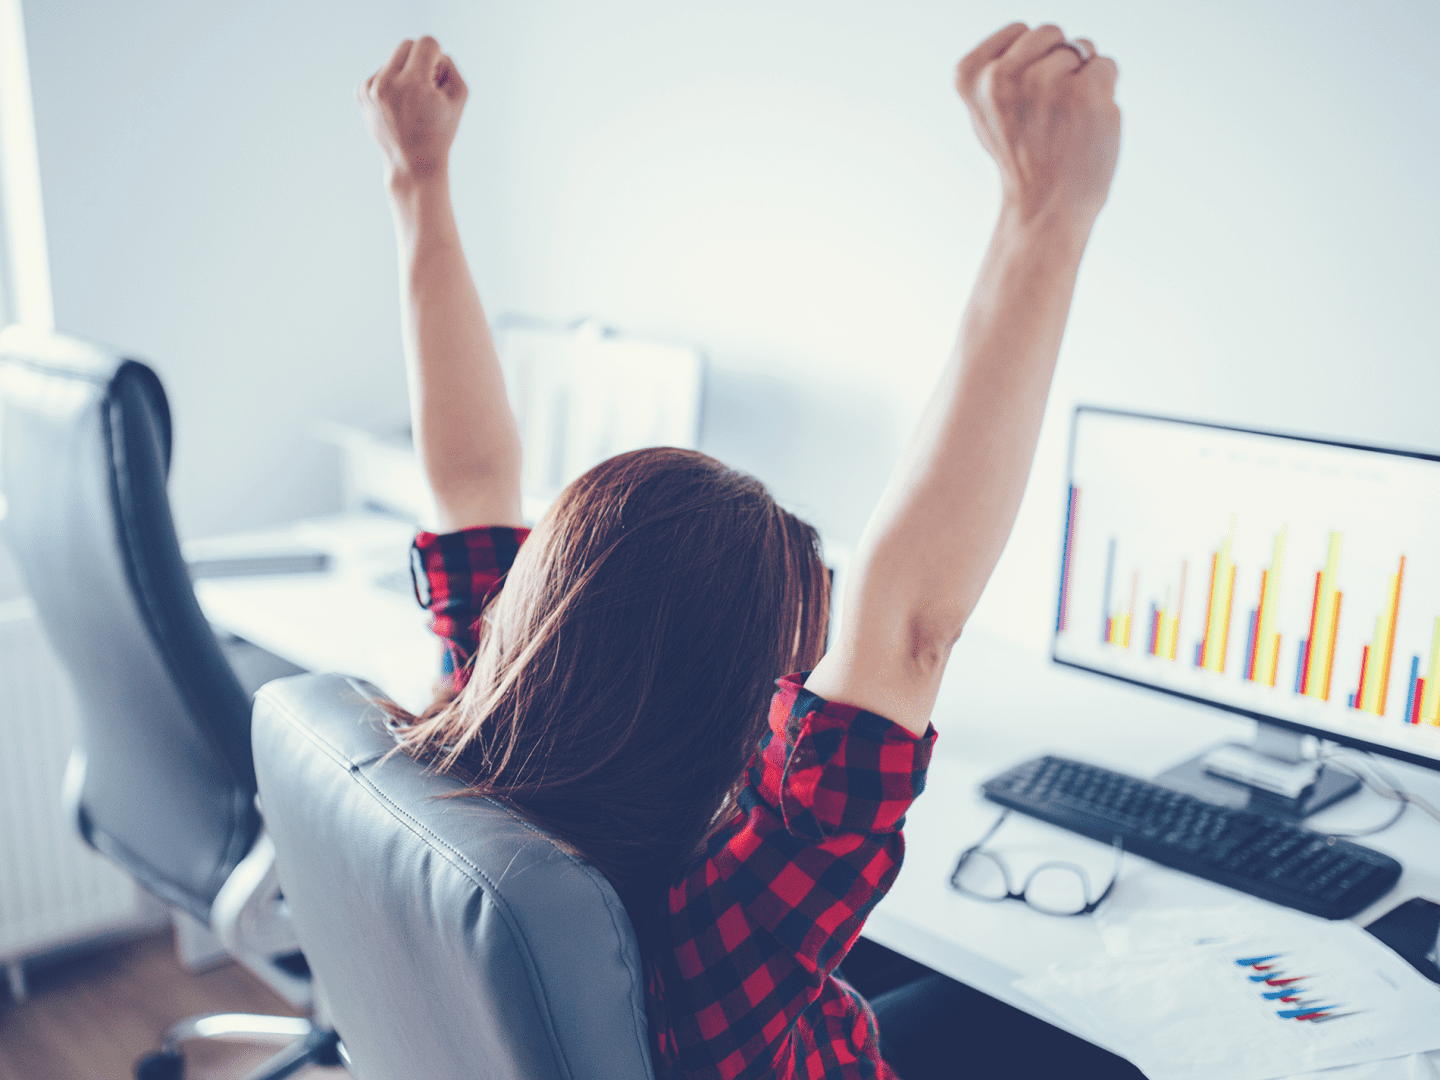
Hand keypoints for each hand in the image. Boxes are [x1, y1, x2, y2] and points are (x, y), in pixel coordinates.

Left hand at [357, 37, 467, 185]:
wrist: (413, 164)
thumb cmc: (440, 132)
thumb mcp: (459, 97)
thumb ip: (449, 64)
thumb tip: (431, 53)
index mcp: (413, 83)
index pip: (427, 42)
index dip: (438, 57)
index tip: (437, 78)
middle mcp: (387, 82)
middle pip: (406, 44)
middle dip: (420, 60)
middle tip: (427, 87)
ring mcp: (370, 88)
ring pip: (392, 60)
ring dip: (405, 74)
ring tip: (412, 104)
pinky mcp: (361, 93)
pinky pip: (380, 74)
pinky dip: (391, 85)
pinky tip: (398, 108)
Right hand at [956, 23, 1119, 223]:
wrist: (1044, 208)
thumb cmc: (1021, 159)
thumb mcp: (988, 113)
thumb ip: (1000, 70)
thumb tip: (1054, 39)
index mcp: (971, 77)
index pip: (1020, 30)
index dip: (1030, 60)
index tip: (1022, 103)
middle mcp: (1002, 76)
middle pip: (1051, 33)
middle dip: (1058, 62)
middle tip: (1047, 113)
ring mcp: (1044, 82)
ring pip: (1081, 48)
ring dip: (1082, 79)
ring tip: (1066, 122)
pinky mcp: (1084, 92)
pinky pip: (1107, 66)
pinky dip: (1105, 92)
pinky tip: (1086, 124)